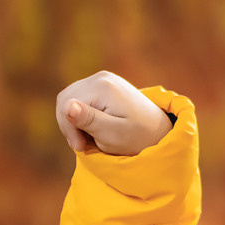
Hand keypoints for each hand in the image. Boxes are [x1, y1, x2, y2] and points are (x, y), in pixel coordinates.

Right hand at [54, 71, 173, 155]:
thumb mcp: (112, 134)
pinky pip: (79, 98)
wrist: (159, 131)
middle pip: (65, 99)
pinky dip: (81, 115)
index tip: (81, 148)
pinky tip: (93, 128)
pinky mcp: (104, 83)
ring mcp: (103, 78)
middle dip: (69, 124)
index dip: (69, 129)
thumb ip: (89, 120)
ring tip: (89, 138)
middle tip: (84, 145)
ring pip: (69, 99)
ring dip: (74, 121)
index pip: (66, 105)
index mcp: (102, 87)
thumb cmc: (137, 138)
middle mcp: (101, 77)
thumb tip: (67, 105)